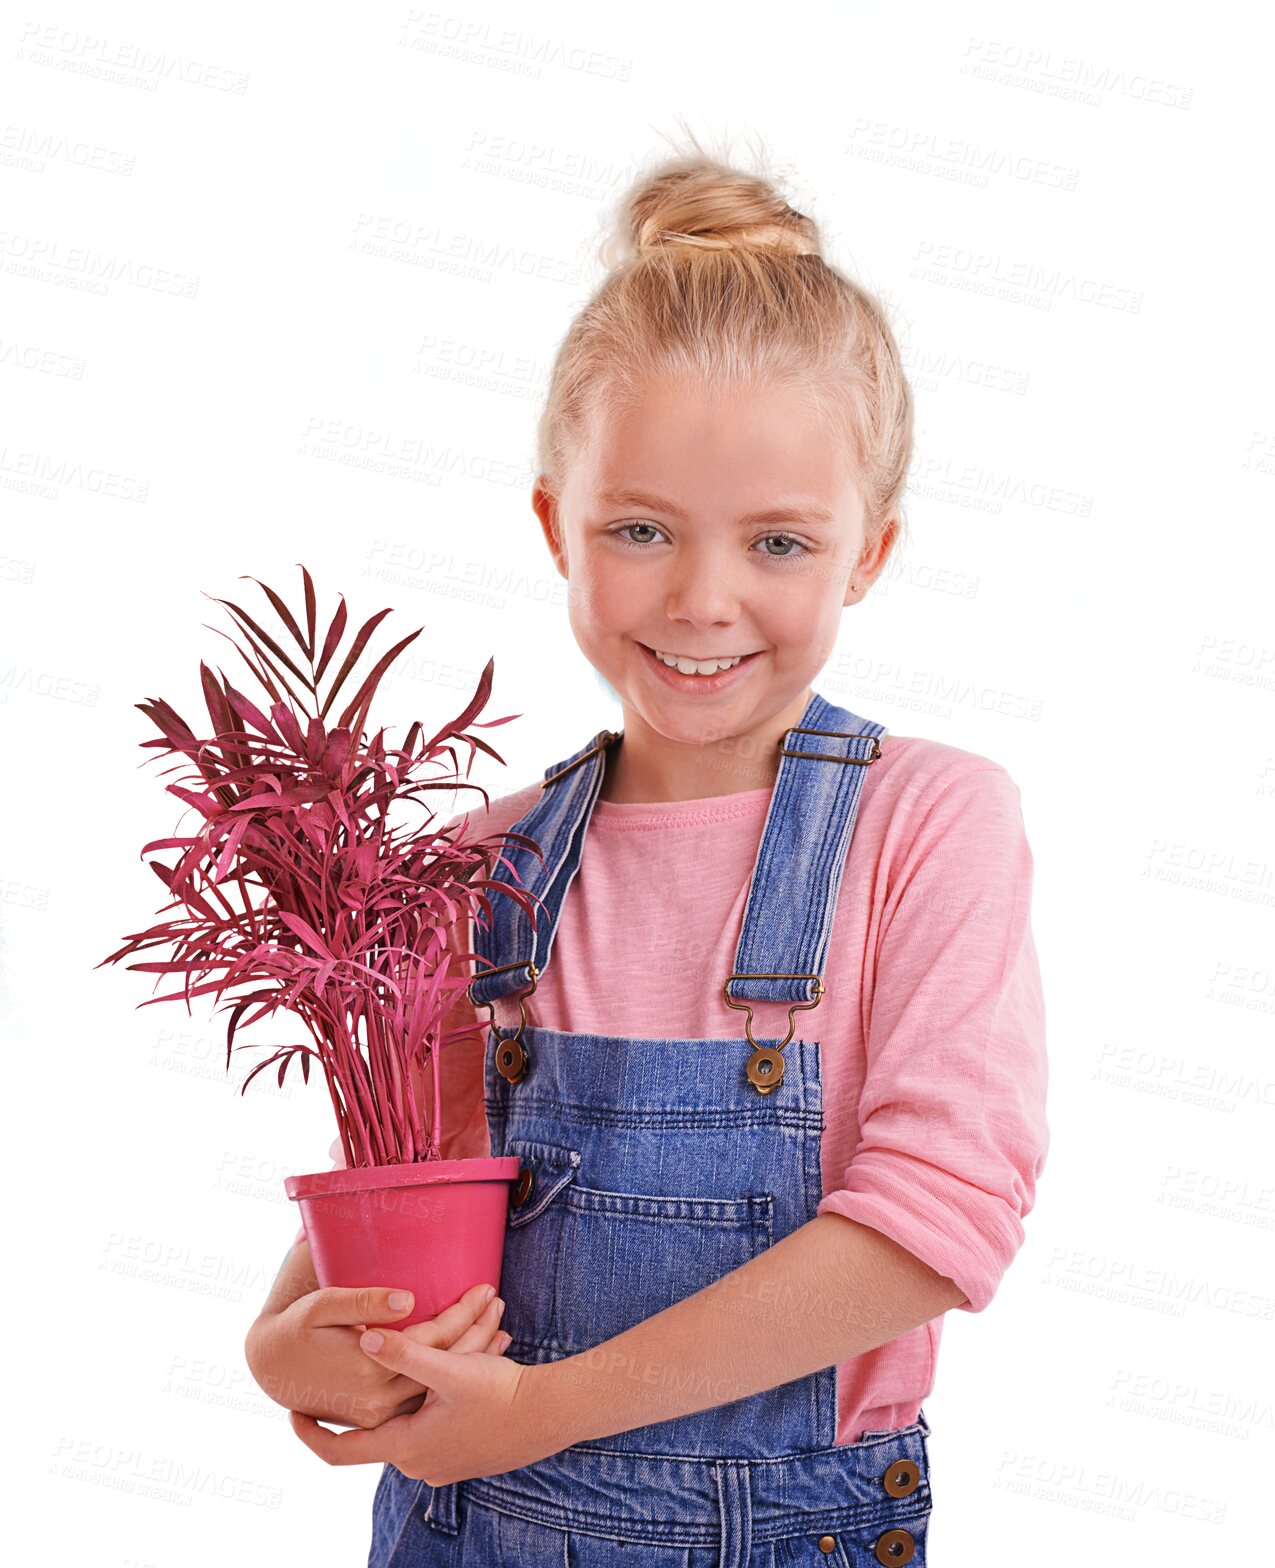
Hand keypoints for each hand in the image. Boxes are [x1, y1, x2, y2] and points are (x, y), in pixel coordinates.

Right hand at [247, 1280, 511, 1430]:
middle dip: (476, 1331)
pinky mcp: (377, 1417)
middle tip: (499, 1302)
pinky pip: (424, 1395)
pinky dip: (449, 1374)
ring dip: (469, 1356)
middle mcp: (378, 1398)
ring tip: (498, 1326)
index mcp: (368, 1368)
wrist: (273, 1369)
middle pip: (443, 1363)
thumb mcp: (324, 1306)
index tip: (486, 1286)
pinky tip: (471, 1353)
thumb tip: (409, 1299)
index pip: (433, 1338)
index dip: (462, 1311)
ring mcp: (379, 1413)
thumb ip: (365, 1301)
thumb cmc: (298, 1328)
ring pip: (438, 1385)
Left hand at [289, 1302, 553, 1484]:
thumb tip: (363, 1337)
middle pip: (378, 1427)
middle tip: (353, 1361)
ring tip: (411, 1353)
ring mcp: (443, 1462)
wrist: (552, 1415)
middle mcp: (419, 1463)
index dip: (311, 1433)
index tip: (290, 1411)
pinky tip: (448, 1365)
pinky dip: (431, 1396)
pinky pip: (434, 1422)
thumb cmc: (501, 1395)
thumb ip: (404, 1354)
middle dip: (370, 1393)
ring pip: (409, 1420)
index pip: (341, 1451)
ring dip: (408, 1389)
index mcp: (406, 1447)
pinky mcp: (463, 1453)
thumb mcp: (449, 1370)